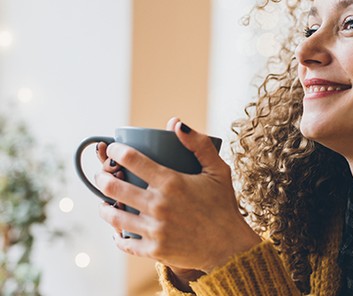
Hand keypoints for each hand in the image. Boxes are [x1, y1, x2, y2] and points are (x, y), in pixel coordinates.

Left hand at [94, 117, 260, 273]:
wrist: (230, 247)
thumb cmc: (223, 206)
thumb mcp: (218, 170)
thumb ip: (199, 144)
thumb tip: (176, 123)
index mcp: (172, 182)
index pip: (131, 159)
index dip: (116, 151)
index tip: (113, 149)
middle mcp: (159, 205)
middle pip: (114, 187)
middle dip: (102, 178)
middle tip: (104, 175)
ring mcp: (155, 229)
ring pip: (114, 216)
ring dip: (104, 208)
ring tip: (105, 203)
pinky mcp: (154, 249)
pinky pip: (125, 242)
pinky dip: (118, 236)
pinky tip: (118, 231)